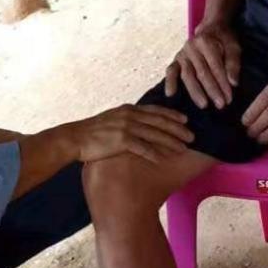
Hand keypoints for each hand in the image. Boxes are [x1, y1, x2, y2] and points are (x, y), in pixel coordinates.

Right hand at [69, 105, 192, 164]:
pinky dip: (155, 153)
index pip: (156, 110)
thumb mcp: (113, 118)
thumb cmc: (93, 131)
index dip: (172, 115)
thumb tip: (141, 123)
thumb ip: (128, 119)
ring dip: (171, 142)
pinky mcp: (121, 141)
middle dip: (178, 129)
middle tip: (192, 136)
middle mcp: (130, 116)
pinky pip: (143, 148)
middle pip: (160, 122)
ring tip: (183, 148)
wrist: (76, 138)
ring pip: (155, 135)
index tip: (185, 119)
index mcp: (129, 109)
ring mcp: (126, 127)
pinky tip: (165, 159)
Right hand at [165, 21, 240, 109]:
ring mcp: (182, 53)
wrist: (211, 28)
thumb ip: (233, 63)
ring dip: (195, 91)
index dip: (222, 83)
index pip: (215, 66)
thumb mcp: (233, 46)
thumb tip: (233, 83)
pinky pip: (171, 71)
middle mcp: (191, 47)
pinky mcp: (176, 60)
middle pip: (202, 72)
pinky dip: (170, 82)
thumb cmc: (223, 39)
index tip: (229, 98)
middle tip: (220, 105)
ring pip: (188, 75)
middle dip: (212, 90)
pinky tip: (170, 94)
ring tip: (203, 105)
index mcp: (205, 41)